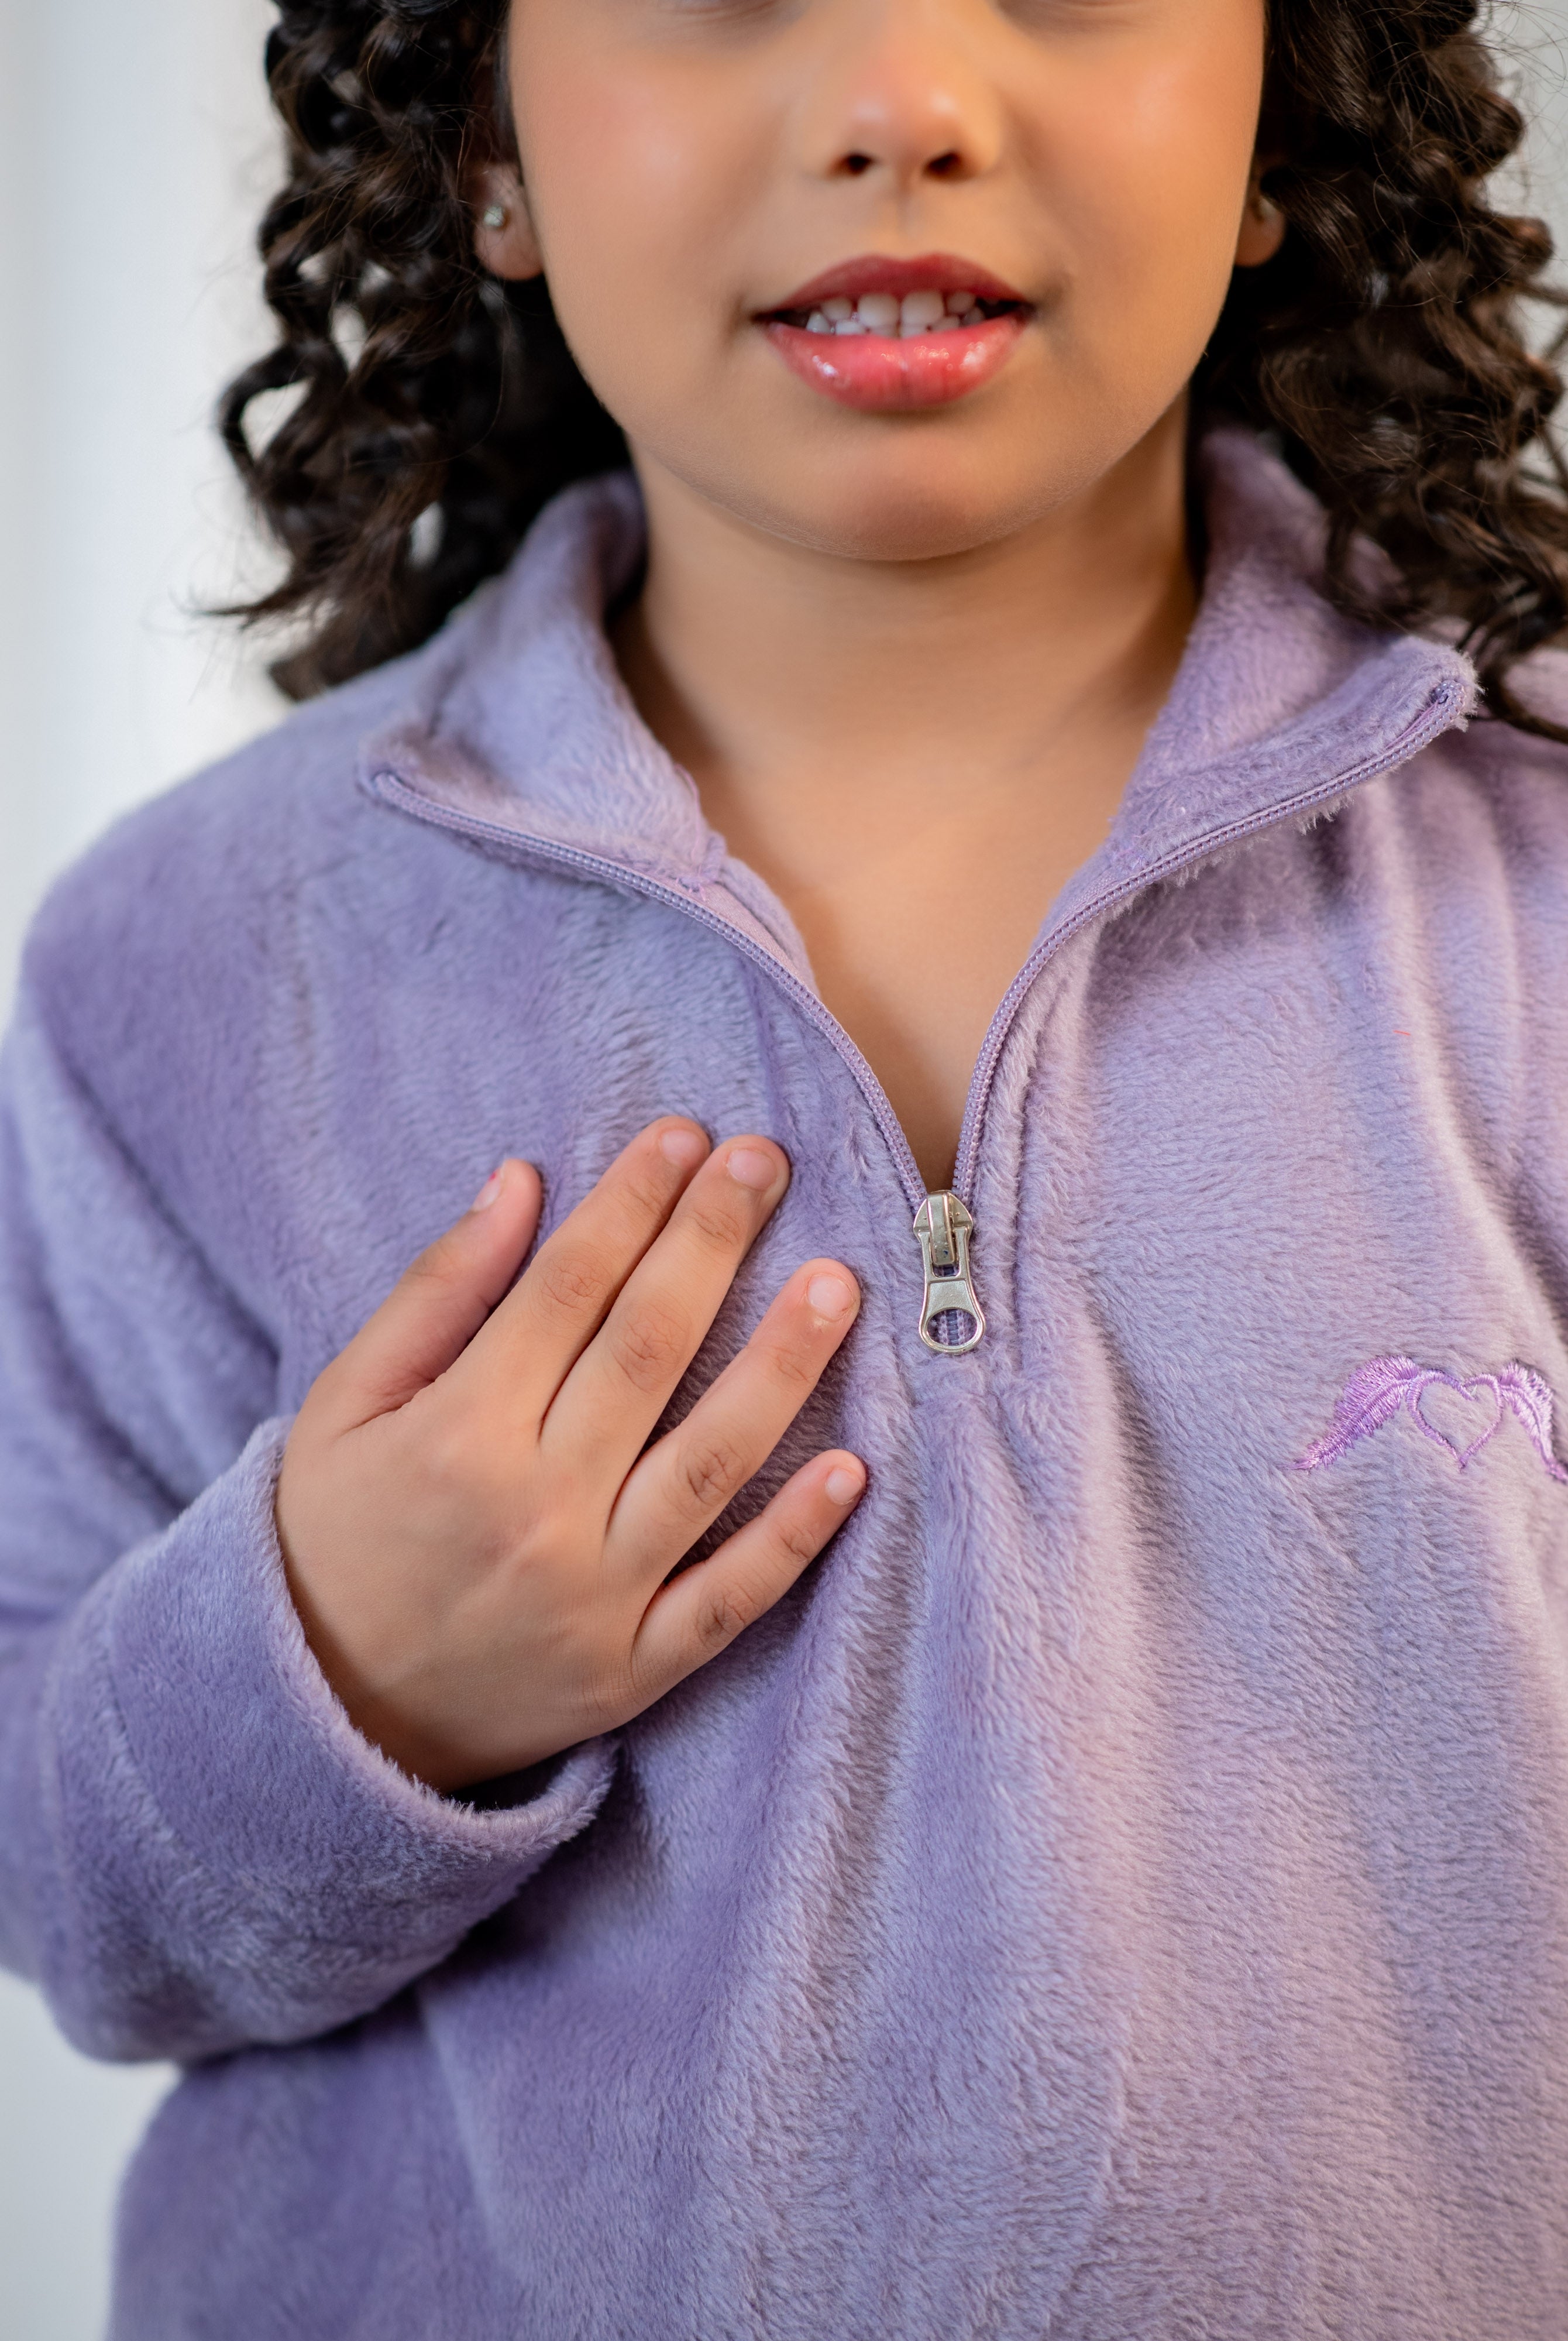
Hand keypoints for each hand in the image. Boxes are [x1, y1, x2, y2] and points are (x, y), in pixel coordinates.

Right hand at [274, 1119, 864, 1790]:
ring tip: (838, 1283)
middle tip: (765, 1161)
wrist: (323, 1725)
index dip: (631, 1202)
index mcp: (459, 1434)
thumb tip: (520, 1181)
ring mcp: (594, 1597)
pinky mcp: (633, 1669)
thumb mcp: (343, 1408)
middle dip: (712, 1243)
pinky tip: (853, 1467)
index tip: (684, 1134)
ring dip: (783, 1367)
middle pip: (647, 1350)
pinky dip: (794, 1537)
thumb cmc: (331, 1543)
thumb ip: (435, 1294)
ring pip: (711, 1463)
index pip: (568, 1289)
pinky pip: (731, 1598)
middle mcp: (536, 1510)